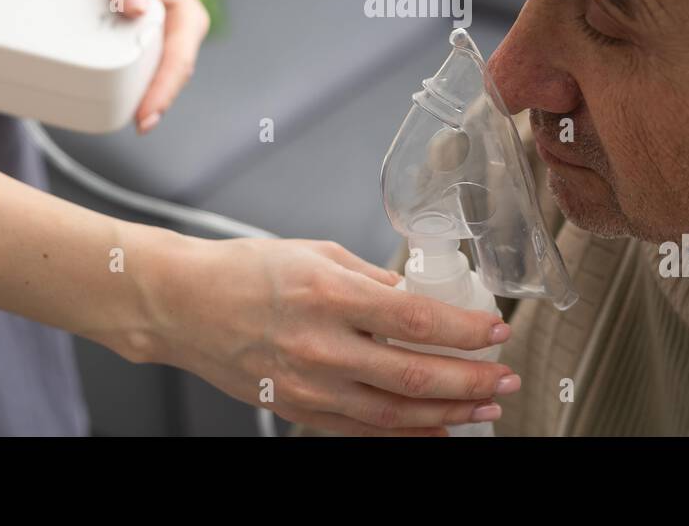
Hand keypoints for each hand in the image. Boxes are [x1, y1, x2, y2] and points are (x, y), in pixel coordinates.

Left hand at [30, 0, 207, 133]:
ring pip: (141, 82)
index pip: (180, 60)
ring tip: (106, 115)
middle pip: (162, 79)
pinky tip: (88, 97)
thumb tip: (136, 7)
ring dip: (127, 99)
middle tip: (126, 122)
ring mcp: (143, 43)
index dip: (164, 90)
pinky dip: (105, 87)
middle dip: (147, 103)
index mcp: (184, 15)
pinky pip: (116, 75)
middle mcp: (168, 34)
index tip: (146, 115)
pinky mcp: (119, 47)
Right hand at [137, 235, 519, 435]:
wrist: (183, 305)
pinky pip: (363, 430)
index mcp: (331, 296)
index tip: (497, 333)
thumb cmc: (245, 270)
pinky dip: (405, 434)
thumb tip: (414, 296)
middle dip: (471, 382)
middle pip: (415, 375)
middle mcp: (323, 347)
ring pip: (395, 414)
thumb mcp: (317, 253)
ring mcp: (310, 386)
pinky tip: (436, 428)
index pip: (418, 321)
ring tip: (485, 408)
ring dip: (448, 414)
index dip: (466, 332)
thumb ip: (371, 278)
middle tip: (506, 380)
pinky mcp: (299, 409)